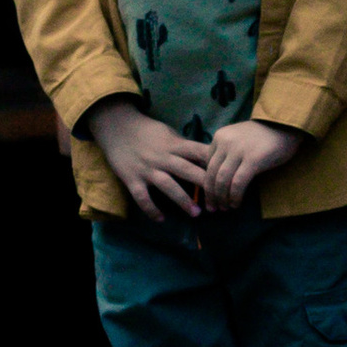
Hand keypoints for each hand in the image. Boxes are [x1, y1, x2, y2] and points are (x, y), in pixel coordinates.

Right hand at [86, 98, 209, 224]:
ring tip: (196, 214)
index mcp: (174, 144)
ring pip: (168, 186)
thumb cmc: (146, 130)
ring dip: (183, 200)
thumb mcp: (168, 133)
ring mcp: (147, 169)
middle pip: (188, 171)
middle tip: (219, 202)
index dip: (214, 164)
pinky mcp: (132, 179)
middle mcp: (163, 157)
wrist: (117, 126)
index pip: (199, 153)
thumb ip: (184, 146)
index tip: (229, 177)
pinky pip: (143, 198)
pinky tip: (161, 219)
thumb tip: (206, 156)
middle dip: (204, 186)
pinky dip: (151, 210)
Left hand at [199, 117, 308, 212]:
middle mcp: (225, 142)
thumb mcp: (237, 139)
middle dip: (211, 195)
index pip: (206, 165)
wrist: (285, 126)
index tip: (210, 197)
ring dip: (221, 198)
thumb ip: (226, 153)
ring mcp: (238, 150)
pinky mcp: (253, 160)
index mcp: (219, 137)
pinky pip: (238, 183)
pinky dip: (235, 197)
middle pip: (211, 174)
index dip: (207, 184)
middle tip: (213, 209)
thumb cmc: (263, 136)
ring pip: (222, 180)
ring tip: (225, 208)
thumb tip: (216, 179)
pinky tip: (236, 204)